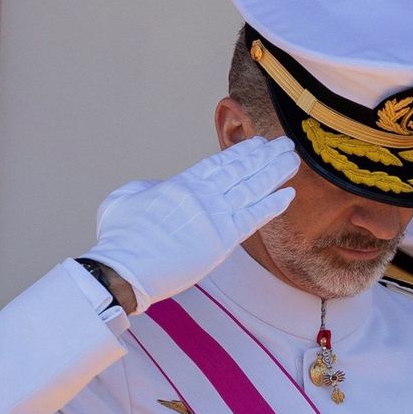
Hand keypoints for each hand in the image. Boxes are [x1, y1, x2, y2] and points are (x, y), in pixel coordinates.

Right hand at [82, 137, 298, 308]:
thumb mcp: (125, 198)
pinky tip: (288, 194)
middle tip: (285, 145)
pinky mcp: (222, 240)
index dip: (242, 152)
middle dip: (265, 156)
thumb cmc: (120, 238)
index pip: (219, 163)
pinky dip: (272, 206)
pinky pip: (254, 218)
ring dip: (275, 173)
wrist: (124, 269)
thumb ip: (149, 188)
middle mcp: (202, 196)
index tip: (259, 144)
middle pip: (241, 171)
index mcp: (181, 184)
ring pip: (252, 189)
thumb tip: (161, 189)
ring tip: (292, 161)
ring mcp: (214, 216)